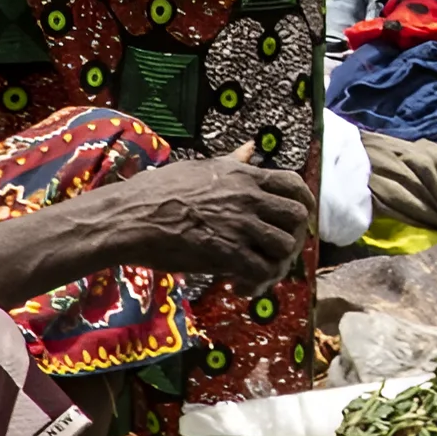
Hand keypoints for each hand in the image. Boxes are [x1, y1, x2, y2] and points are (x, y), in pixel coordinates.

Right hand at [102, 153, 321, 285]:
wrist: (132, 216)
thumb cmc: (159, 191)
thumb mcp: (202, 167)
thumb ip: (232, 162)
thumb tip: (250, 148)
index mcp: (244, 176)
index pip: (294, 184)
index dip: (304, 203)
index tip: (299, 219)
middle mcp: (249, 198)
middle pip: (296, 217)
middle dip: (292, 237)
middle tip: (275, 253)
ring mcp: (240, 225)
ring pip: (284, 247)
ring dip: (276, 265)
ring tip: (257, 275)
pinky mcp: (227, 253)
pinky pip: (262, 271)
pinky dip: (257, 284)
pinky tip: (240, 287)